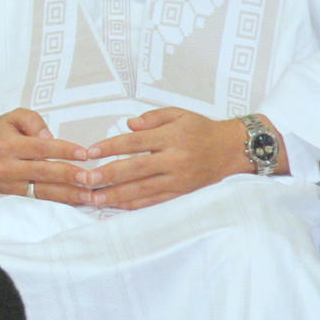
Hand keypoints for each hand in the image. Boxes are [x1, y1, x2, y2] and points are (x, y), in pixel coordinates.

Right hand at [0, 108, 93, 205]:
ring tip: (90, 196)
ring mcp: (9, 185)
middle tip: (92, 178)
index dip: (63, 150)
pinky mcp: (12, 196)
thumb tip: (50, 137)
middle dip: (70, 176)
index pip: (40, 148)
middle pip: (44, 172)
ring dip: (69, 195)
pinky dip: (59, 201)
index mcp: (8, 145)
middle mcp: (7, 167)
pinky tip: (77, 201)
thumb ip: (33, 121)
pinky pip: (39, 199)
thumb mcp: (13, 116)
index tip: (84, 153)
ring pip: (43, 191)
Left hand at [83, 108, 286, 208]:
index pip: (135, 142)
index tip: (90, 152)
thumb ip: (152, 118)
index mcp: (172, 137)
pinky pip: (156, 201)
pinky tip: (118, 206)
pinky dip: (136, 205)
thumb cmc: (201, 129)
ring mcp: (179, 179)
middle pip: (136, 168)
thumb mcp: (179, 114)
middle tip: (86, 179)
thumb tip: (128, 125)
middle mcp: (175, 159)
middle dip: (109, 175)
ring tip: (95, 197)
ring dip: (117, 195)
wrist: (232, 150)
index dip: (111, 147)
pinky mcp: (182, 193)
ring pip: (143, 189)